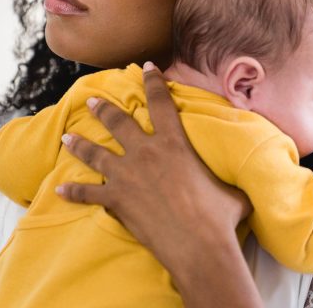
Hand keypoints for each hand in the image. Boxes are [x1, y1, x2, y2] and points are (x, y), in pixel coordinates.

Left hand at [56, 62, 260, 306]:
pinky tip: (60, 189)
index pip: (161, 102)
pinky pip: (89, 194)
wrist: (198, 245)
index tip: (147, 67)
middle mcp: (146, 152)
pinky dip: (74, 192)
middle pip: (119, 122)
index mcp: (174, 142)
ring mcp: (127, 176)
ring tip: (68, 137)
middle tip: (93, 101)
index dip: (153, 81)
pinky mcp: (116, 200)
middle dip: (104, 109)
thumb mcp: (232, 188)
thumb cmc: (220, 216)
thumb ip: (229, 177)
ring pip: (96, 153)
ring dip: (81, 144)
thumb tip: (251, 178)